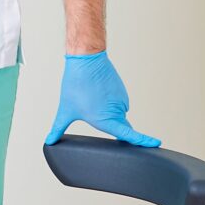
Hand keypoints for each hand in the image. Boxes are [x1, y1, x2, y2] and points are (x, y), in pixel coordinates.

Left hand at [45, 51, 159, 146]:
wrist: (86, 60)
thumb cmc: (75, 85)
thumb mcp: (65, 110)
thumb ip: (58, 128)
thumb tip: (49, 141)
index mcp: (105, 119)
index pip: (127, 134)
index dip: (142, 140)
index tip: (156, 144)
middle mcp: (117, 111)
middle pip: (121, 126)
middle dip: (112, 126)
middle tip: (93, 111)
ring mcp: (121, 100)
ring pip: (118, 114)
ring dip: (109, 112)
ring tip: (92, 100)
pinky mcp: (122, 91)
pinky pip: (119, 103)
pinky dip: (111, 102)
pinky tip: (98, 94)